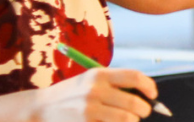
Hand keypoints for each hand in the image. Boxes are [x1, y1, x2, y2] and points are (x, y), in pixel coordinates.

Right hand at [28, 68, 157, 121]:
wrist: (40, 108)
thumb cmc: (73, 94)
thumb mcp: (91, 80)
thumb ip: (116, 84)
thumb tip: (148, 96)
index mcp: (99, 75)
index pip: (135, 77)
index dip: (149, 87)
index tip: (153, 95)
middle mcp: (94, 91)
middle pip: (135, 103)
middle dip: (144, 110)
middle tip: (142, 112)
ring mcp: (89, 110)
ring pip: (127, 120)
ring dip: (131, 121)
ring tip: (126, 119)